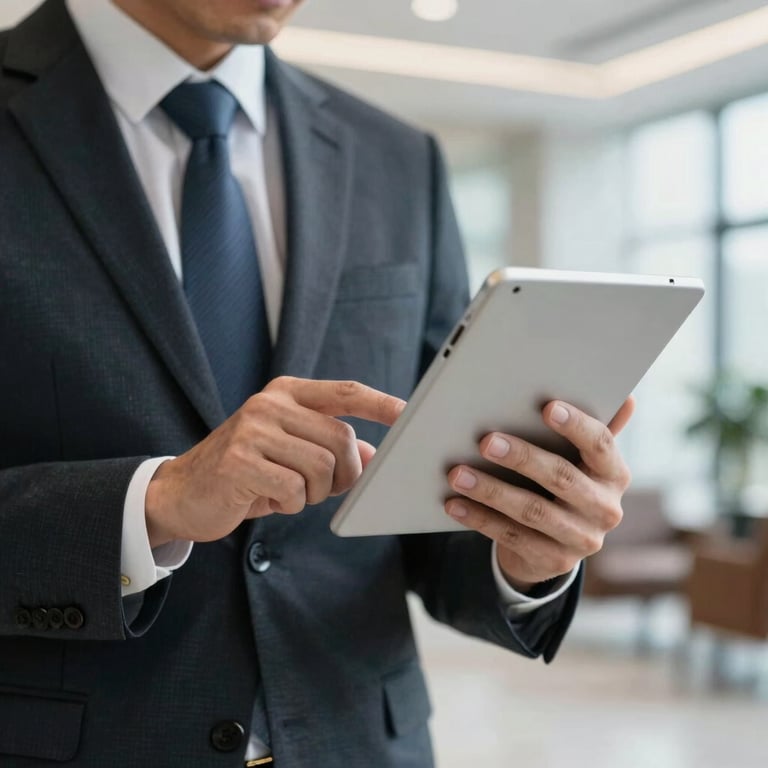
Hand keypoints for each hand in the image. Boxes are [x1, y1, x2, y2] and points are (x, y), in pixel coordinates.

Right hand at [145, 377, 404, 546]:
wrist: (181, 494)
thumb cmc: (246, 472)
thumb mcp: (290, 453)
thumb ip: (331, 448)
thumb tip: (377, 456)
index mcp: (286, 393)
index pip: (345, 392)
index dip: (381, 404)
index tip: (409, 415)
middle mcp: (270, 403)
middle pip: (342, 439)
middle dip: (344, 474)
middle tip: (324, 489)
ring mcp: (252, 429)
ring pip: (322, 467)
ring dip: (314, 493)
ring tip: (288, 491)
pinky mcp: (239, 461)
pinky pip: (294, 490)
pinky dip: (290, 504)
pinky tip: (267, 499)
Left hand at [444, 397, 634, 592]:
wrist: (557, 544)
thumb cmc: (564, 484)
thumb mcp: (581, 460)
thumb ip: (594, 430)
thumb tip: (628, 398)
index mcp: (615, 474)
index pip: (601, 444)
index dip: (576, 425)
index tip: (547, 407)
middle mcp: (606, 509)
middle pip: (561, 478)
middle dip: (521, 458)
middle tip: (486, 441)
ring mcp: (582, 539)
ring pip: (531, 511)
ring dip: (490, 491)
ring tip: (457, 473)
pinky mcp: (554, 561)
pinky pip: (511, 536)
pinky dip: (479, 518)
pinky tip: (454, 503)